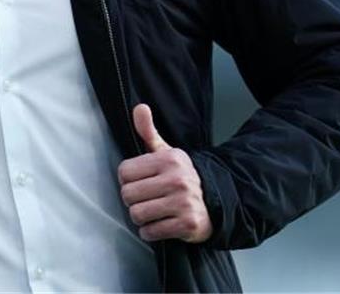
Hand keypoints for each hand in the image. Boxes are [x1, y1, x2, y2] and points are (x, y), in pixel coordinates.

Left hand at [117, 104, 211, 243]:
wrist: (215, 202)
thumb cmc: (181, 177)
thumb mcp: (166, 152)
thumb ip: (148, 132)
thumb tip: (139, 107)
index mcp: (169, 159)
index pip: (124, 171)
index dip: (128, 179)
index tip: (140, 181)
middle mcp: (177, 179)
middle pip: (128, 194)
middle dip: (133, 200)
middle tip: (146, 199)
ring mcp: (183, 202)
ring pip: (137, 214)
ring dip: (141, 218)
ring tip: (153, 212)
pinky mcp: (186, 224)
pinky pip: (150, 232)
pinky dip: (150, 232)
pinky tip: (160, 224)